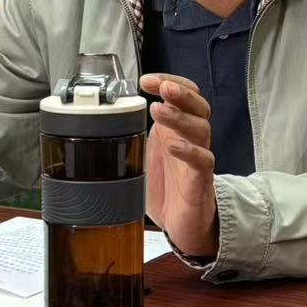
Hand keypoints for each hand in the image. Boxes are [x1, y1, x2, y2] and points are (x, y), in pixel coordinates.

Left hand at [139, 73, 216, 258]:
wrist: (181, 225)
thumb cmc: (164, 189)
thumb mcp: (142, 155)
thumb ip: (131, 134)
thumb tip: (103, 116)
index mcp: (176, 129)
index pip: (183, 96)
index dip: (169, 83)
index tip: (147, 80)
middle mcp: (190, 140)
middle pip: (198, 107)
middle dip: (180, 93)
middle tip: (162, 88)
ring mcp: (197, 159)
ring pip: (201, 130)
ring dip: (179, 117)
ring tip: (158, 111)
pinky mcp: (200, 182)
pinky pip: (203, 161)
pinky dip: (189, 150)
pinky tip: (173, 144)